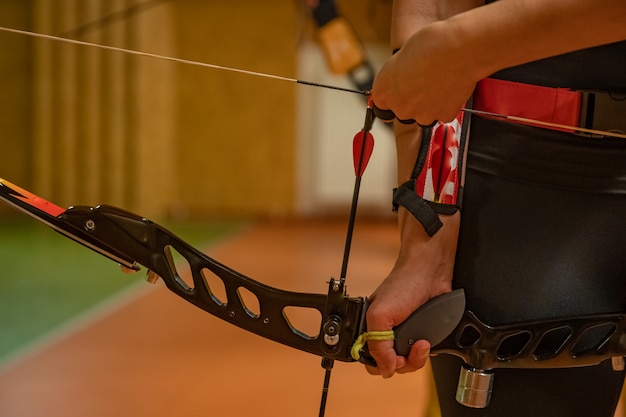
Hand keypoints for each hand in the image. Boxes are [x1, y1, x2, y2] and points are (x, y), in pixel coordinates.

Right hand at [364, 209, 459, 377]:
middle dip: (405, 362)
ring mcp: (404, 335)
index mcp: (370, 329)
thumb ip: (378, 345)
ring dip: (418, 357)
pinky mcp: (420, 334)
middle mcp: (386, 334)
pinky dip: (426, 352)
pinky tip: (427, 340)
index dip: (385, 364)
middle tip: (414, 347)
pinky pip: (421, 354)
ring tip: (423, 341)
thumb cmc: (404, 284)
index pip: (372, 361)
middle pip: (391, 365)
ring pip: (407, 362)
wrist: (430, 273)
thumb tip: (385, 369)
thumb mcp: (381, 315)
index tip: (397, 357)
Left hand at [371, 21, 476, 124]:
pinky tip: (451, 86)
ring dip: (430, 103)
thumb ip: (399, 73)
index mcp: (383, 90)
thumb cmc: (432, 43)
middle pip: (403, 111)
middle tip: (425, 81)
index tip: (402, 89)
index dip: (394, 95)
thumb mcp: (403, 54)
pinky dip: (447, 104)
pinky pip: (443, 113)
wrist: (461, 48)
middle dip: (413, 100)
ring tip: (440, 82)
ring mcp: (422, 115)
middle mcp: (400, 107)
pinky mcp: (443, 116)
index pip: (382, 103)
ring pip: (424, 114)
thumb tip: (404, 77)